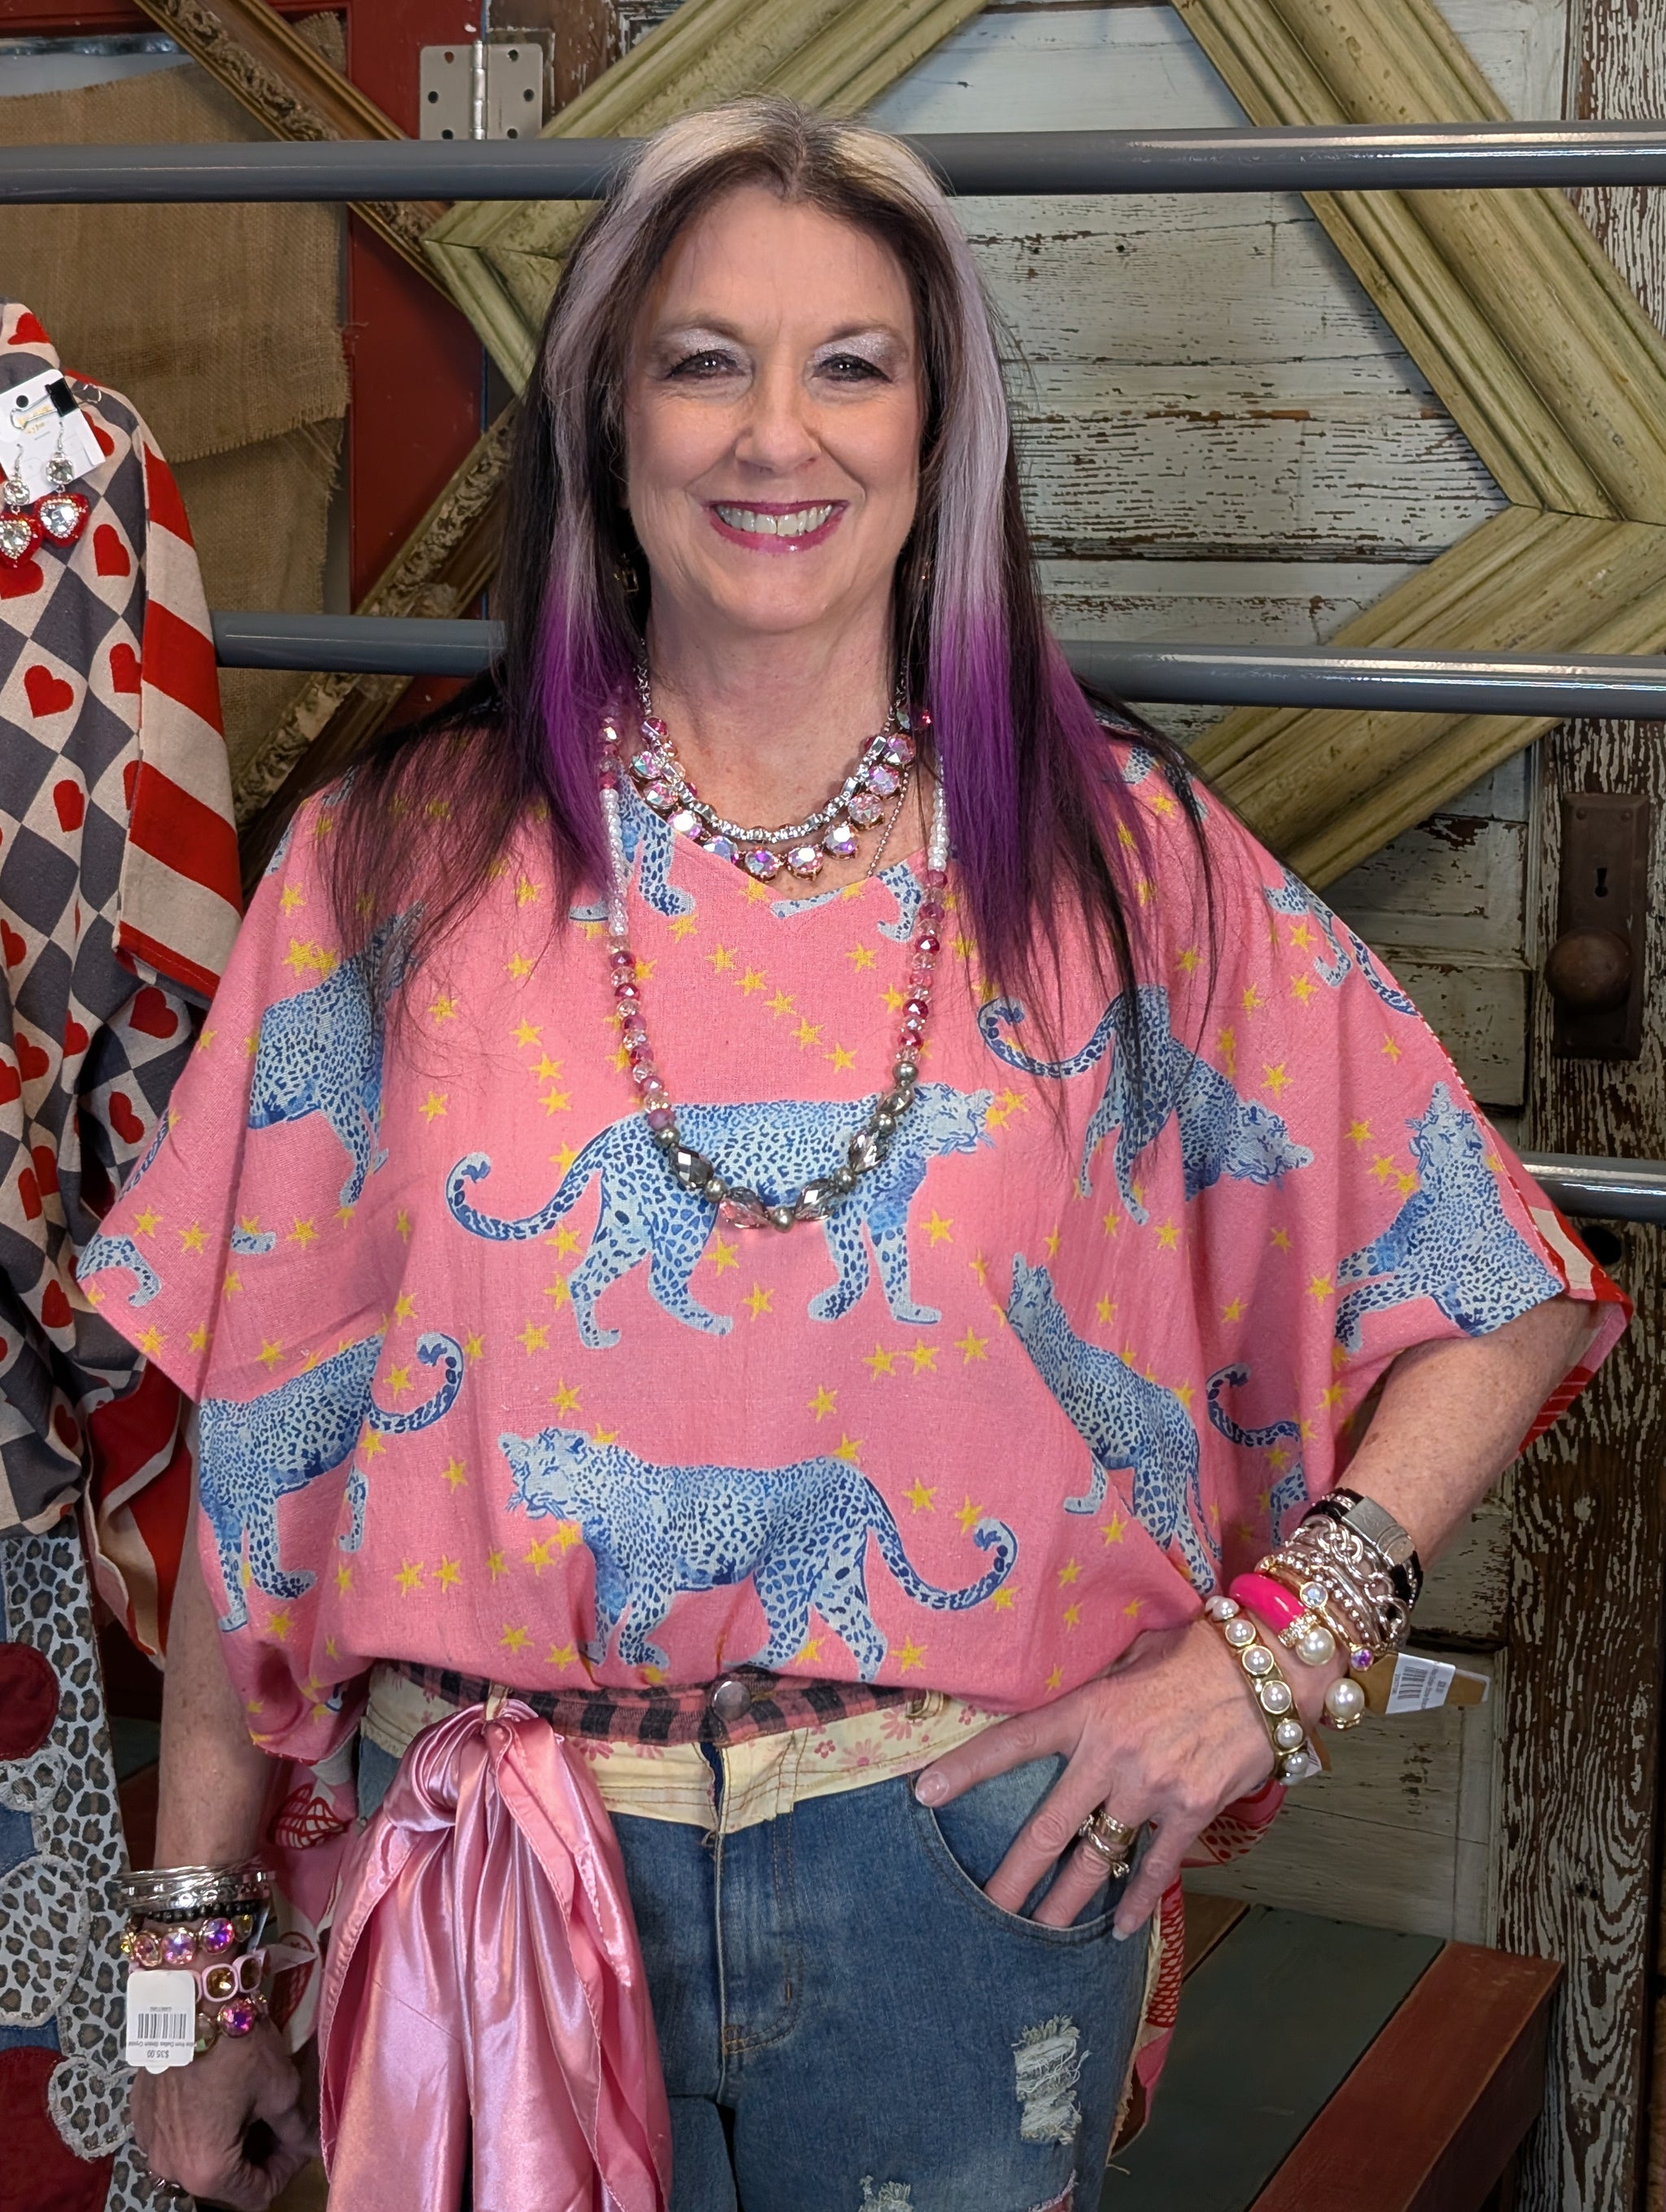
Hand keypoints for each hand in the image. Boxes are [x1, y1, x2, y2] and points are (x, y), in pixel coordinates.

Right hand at [132, 2017, 315, 2210]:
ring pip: (198, 2159)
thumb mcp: (281, 2090)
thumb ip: (296, 2129)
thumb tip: (313, 2146)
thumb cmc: (239, 2048)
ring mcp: (149, 2144)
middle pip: (224, 2181)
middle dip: (257, 2155)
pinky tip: (218, 2096)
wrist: (190, 2000)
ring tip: (252, 2108)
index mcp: (207, 2172)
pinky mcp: (139, 2117)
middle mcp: (170, 2169)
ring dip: (227, 2142)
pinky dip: (199, 2126)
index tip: (298, 2141)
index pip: (256, 2196)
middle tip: (280, 2123)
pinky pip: (175, 2136)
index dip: (285, 2170)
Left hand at [913, 1618, 1276, 1935]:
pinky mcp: (1190, 1812)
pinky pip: (1154, 1868)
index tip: (925, 1793)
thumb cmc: (1196, 1652)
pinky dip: (1136, 1901)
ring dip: (1065, 1902)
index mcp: (1088, 1710)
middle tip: (983, 1909)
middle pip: (1047, 1828)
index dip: (965, 1769)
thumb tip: (1070, 1706)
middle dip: (1011, 1874)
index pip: (1013, 1742)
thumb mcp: (1132, 1657)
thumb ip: (1097, 1691)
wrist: (1266, 1670)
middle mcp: (1111, 1756)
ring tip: (1039, 1933)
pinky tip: (1117, 1929)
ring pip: (1096, 1859)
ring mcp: (1150, 1789)